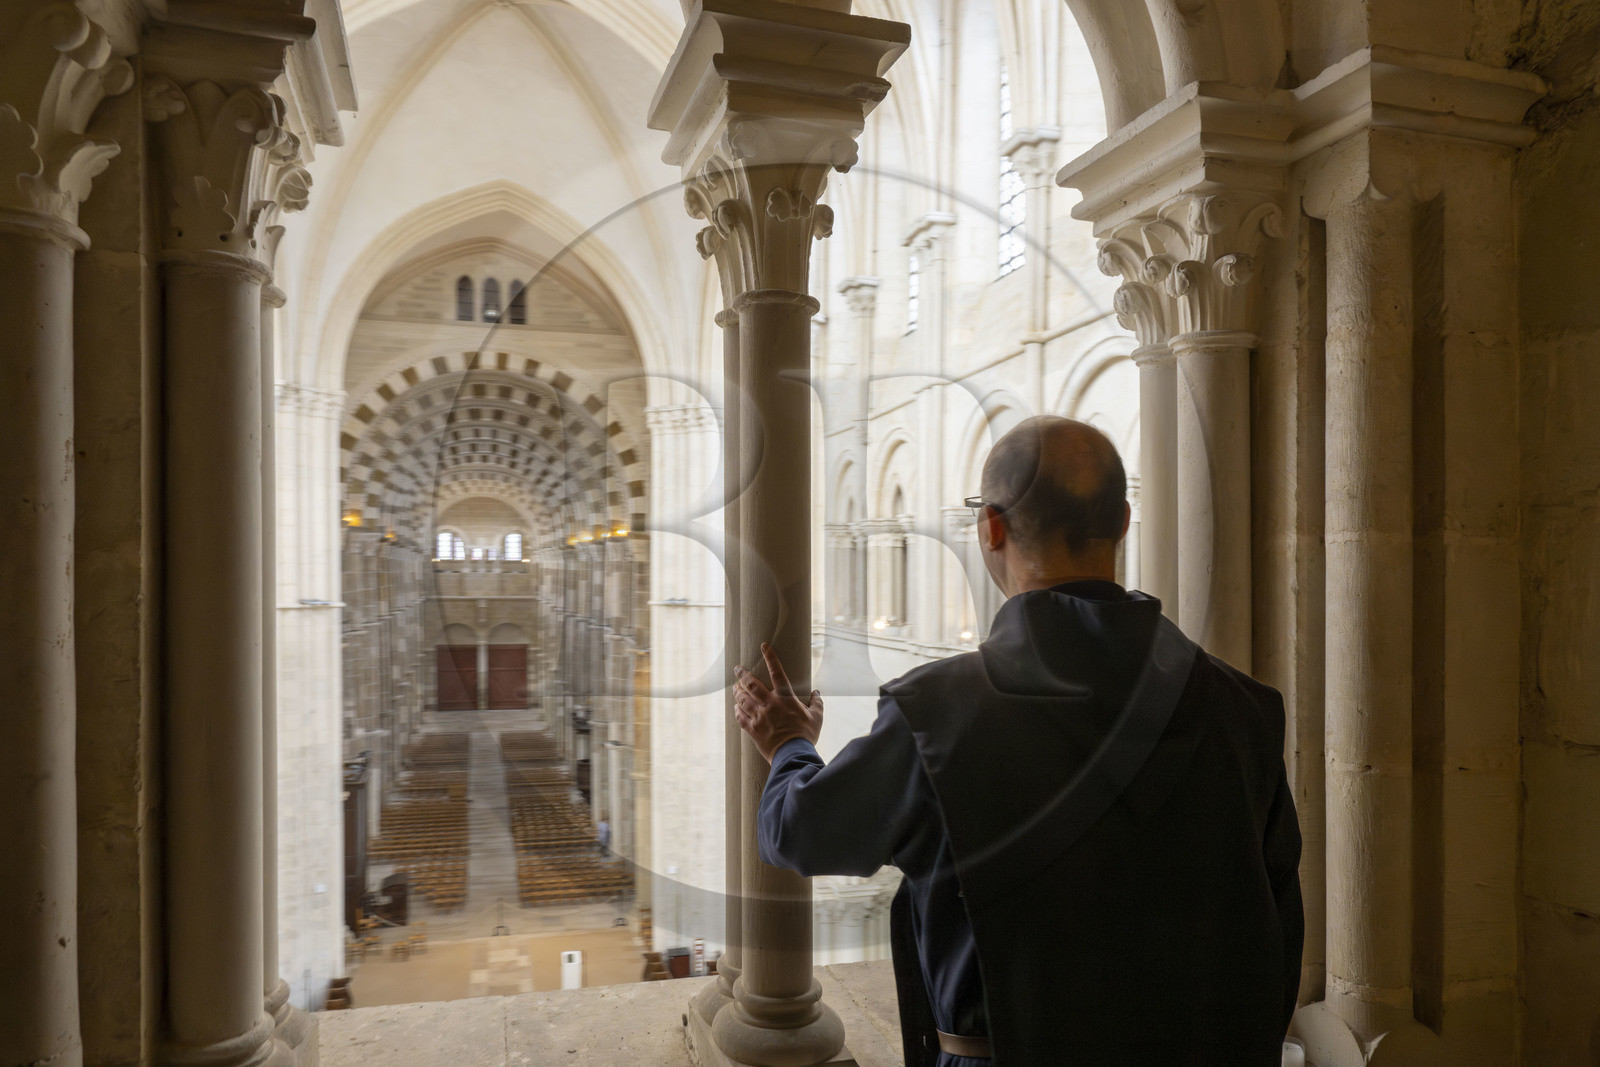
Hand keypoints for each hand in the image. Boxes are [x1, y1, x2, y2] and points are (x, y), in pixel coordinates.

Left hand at [734, 642, 823, 763]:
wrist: (793, 756)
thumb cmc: (806, 736)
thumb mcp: (817, 718)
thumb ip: (817, 703)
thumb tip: (817, 693)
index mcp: (785, 698)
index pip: (777, 672)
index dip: (770, 657)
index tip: (764, 646)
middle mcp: (769, 704)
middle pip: (751, 684)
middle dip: (742, 674)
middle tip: (737, 668)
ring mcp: (759, 717)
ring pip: (742, 699)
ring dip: (737, 691)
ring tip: (734, 687)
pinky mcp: (752, 730)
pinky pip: (740, 716)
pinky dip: (736, 710)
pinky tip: (735, 707)